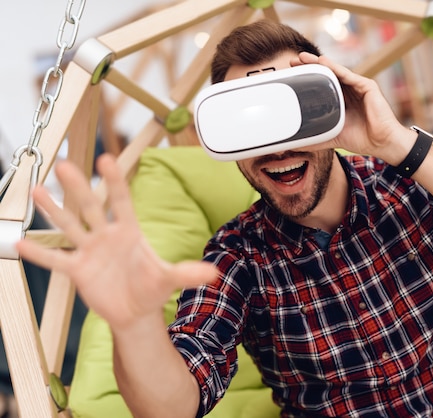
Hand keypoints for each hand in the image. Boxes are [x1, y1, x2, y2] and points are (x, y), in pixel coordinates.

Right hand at [17, 154, 218, 330]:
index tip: (107, 159)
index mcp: (130, 231)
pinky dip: (40, 252)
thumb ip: (187, 273)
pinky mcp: (77, 270)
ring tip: (37, 191)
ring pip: (69, 226)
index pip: (121, 201)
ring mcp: (90, 251)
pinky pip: (56, 259)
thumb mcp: (169, 278)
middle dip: (78, 188)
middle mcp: (107, 236)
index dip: (114, 182)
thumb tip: (213, 272)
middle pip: (90, 207)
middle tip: (64, 165)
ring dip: (54, 210)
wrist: (135, 310)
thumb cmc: (151, 287)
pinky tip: (21, 242)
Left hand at [291, 52, 413, 164]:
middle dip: (310, 67)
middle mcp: (350, 91)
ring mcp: (358, 87)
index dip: (308, 79)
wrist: (382, 143)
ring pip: (335, 71)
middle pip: (327, 75)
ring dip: (319, 63)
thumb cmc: (362, 139)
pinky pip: (348, 75)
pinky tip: (322, 62)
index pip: (322, 86)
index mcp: (342, 102)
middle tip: (292, 61)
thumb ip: (315, 140)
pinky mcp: (367, 86)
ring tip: (302, 57)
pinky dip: (335, 67)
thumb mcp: (333, 139)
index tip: (292, 75)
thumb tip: (295, 146)